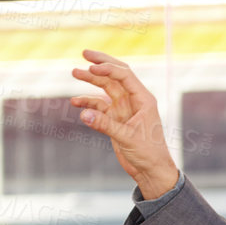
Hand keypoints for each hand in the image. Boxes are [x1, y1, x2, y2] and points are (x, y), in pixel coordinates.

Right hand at [70, 48, 178, 198]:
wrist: (151, 170)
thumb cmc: (148, 153)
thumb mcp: (127, 138)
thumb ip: (105, 125)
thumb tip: (83, 113)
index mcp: (143, 99)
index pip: (125, 75)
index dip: (108, 68)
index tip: (91, 67)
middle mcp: (134, 100)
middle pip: (116, 75)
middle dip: (101, 63)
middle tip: (84, 53)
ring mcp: (124, 109)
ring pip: (105, 89)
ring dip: (91, 81)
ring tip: (74, 72)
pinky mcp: (116, 119)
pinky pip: (100, 106)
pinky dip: (89, 103)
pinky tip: (77, 103)